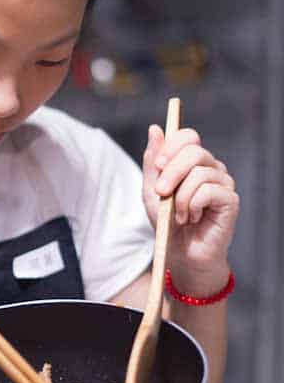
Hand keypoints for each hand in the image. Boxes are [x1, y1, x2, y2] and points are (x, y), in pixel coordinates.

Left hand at [142, 125, 238, 295]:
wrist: (180, 254)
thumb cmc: (167, 222)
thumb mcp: (151, 190)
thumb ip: (153, 162)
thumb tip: (155, 129)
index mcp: (193, 162)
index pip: (189, 137)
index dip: (172, 145)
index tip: (158, 165)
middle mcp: (211, 168)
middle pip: (194, 150)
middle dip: (171, 172)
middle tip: (161, 192)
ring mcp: (223, 183)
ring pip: (199, 173)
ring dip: (180, 197)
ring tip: (178, 215)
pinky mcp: (230, 200)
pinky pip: (208, 191)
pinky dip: (192, 205)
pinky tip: (191, 218)